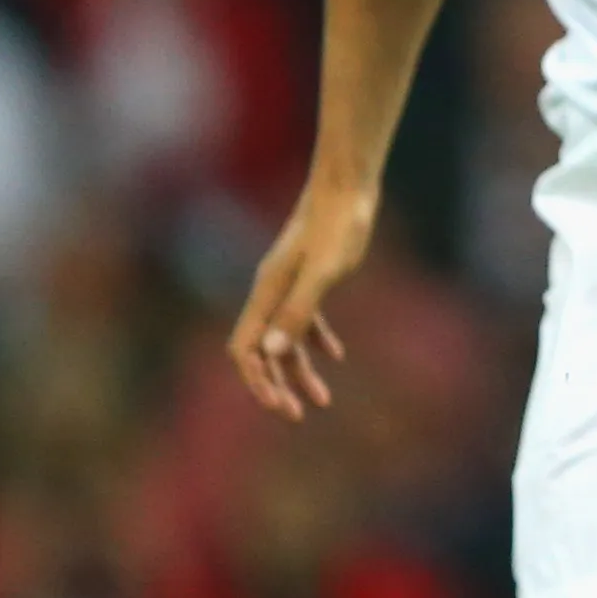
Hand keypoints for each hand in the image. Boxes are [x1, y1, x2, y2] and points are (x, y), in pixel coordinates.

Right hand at [230, 179, 377, 420]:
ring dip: (300, 369)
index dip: (258, 381)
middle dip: (277, 385)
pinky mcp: (310, 274)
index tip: (280, 406)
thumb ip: (300, 310)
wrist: (349, 183)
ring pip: (286, 338)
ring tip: (322, 401)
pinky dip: (316, 339)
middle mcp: (271, 291)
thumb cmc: (339, 223)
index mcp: (267, 293)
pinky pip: (306, 317)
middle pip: (264, 351)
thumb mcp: (326, 270)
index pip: (247, 350)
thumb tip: (273, 353)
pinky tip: (336, 356)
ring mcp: (289, 283)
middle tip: (299, 414)